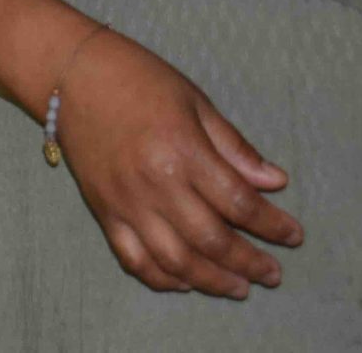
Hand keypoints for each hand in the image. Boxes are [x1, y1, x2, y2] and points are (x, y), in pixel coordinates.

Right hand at [55, 30, 302, 298]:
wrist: (68, 74)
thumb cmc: (136, 78)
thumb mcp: (194, 102)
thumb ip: (234, 146)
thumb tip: (274, 182)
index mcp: (182, 150)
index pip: (239, 202)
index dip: (273, 225)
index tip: (293, 236)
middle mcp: (154, 182)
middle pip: (212, 239)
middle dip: (249, 262)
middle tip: (271, 273)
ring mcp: (125, 200)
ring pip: (175, 259)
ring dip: (212, 280)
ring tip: (237, 287)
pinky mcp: (102, 210)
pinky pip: (133, 258)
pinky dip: (162, 278)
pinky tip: (184, 281)